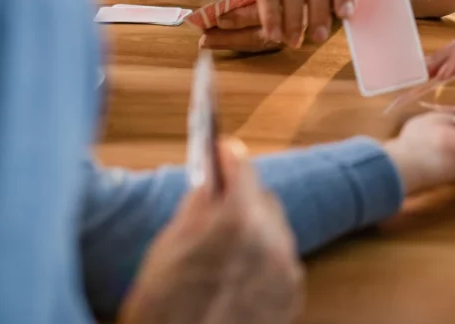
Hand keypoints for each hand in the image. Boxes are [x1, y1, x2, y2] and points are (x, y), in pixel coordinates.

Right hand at [120, 140, 303, 323]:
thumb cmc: (162, 305)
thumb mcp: (169, 243)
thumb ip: (198, 205)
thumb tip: (212, 180)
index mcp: (237, 220)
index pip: (242, 167)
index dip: (228, 157)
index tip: (221, 150)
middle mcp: (270, 241)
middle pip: (263, 198)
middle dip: (243, 195)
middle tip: (221, 197)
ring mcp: (285, 270)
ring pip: (275, 229)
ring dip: (256, 227)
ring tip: (228, 236)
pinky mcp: (291, 296)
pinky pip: (281, 260)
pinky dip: (265, 257)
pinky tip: (240, 266)